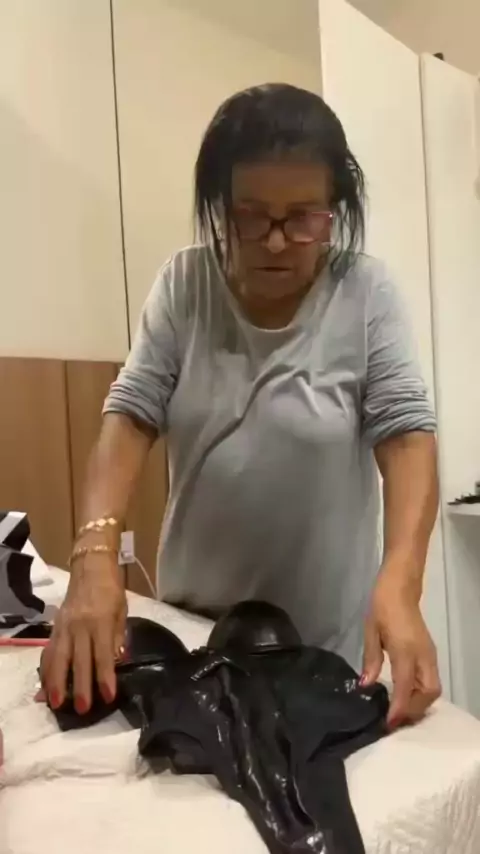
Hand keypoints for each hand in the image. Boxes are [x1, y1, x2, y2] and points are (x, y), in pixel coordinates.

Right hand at [39, 554, 126, 713]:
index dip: (105, 677)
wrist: (91, 568)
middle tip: (82, 709)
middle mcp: (80, 626)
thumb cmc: (111, 590)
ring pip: (58, 659)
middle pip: (78, 660)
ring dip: (56, 683)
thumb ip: (117, 638)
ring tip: (55, 703)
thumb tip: (115, 663)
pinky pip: (48, 651)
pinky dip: (46, 670)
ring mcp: (64, 627)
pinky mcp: (55, 627)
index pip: (102, 654)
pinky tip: (45, 685)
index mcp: (100, 622)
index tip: (108, 696)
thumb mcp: (121, 612)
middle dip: (80, 686)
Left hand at [362, 573, 440, 728]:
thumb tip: (366, 685)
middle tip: (394, 717)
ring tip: (399, 709)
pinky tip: (405, 693)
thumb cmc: (382, 605)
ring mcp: (429, 654)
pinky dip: (421, 692)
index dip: (399, 708)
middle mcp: (422, 656)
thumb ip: (371, 660)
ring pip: (433, 688)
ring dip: (419, 702)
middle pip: (429, 692)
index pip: (406, 687)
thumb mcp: (371, 631)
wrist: (400, 586)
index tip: (389, 723)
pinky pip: (431, 679)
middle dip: (414, 709)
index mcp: (405, 650)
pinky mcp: (429, 652)